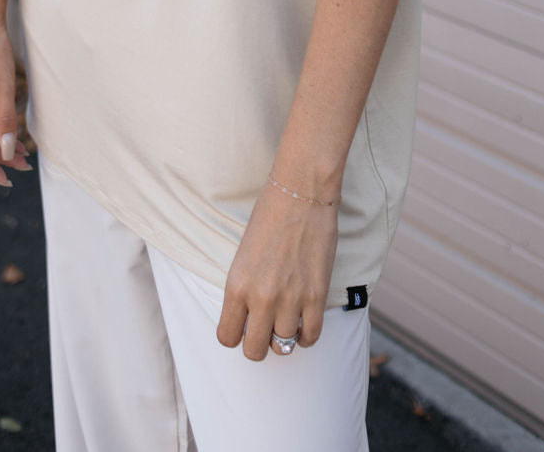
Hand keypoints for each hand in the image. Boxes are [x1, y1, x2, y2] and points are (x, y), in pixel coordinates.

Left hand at [216, 178, 338, 359]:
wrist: (301, 193)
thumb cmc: (269, 217)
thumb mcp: (243, 256)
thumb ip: (244, 289)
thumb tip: (249, 317)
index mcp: (236, 285)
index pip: (227, 337)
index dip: (234, 335)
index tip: (242, 327)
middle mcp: (261, 298)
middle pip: (255, 350)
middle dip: (258, 344)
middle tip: (264, 328)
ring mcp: (291, 299)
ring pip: (284, 348)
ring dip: (284, 337)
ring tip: (286, 320)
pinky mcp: (316, 296)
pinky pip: (310, 337)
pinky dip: (306, 335)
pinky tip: (303, 320)